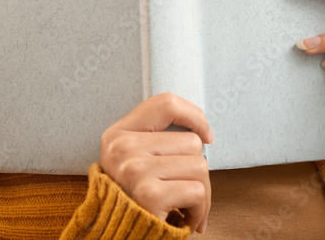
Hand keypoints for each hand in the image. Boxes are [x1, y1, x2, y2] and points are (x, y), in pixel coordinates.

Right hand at [100, 92, 213, 233]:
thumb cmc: (135, 201)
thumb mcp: (133, 162)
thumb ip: (156, 140)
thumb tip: (204, 132)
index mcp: (117, 134)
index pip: (165, 104)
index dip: (194, 116)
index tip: (207, 135)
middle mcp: (122, 148)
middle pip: (191, 142)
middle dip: (197, 171)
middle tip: (184, 191)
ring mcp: (134, 170)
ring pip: (199, 165)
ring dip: (201, 193)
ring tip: (183, 206)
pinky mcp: (149, 195)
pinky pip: (198, 192)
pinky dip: (200, 210)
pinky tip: (184, 219)